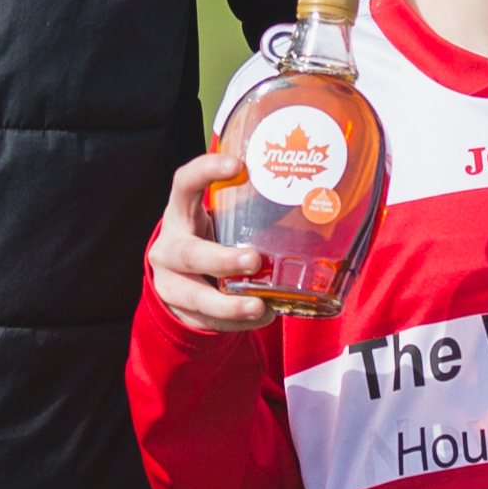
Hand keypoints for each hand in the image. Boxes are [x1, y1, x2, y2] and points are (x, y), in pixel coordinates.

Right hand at [146, 149, 278, 334]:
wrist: (181, 277)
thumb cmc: (212, 238)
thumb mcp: (224, 220)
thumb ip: (254, 210)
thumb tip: (318, 200)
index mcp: (180, 213)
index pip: (184, 183)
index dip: (206, 171)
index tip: (239, 166)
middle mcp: (169, 247)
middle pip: (188, 253)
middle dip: (222, 259)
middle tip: (254, 260)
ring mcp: (169, 283)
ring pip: (194, 296)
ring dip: (228, 305)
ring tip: (259, 307)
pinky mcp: (181, 311)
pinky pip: (207, 320)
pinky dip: (236, 322)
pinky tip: (261, 316)